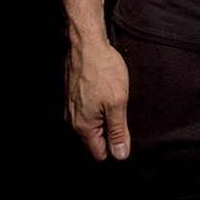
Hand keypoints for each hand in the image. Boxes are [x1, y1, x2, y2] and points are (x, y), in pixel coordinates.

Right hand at [65, 41, 130, 160]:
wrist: (87, 44)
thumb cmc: (103, 70)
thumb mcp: (118, 102)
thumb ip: (118, 131)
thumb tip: (120, 156)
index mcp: (84, 126)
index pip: (100, 153)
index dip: (116, 148)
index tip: (127, 135)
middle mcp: (74, 120)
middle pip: (95, 140)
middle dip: (111, 132)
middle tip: (124, 113)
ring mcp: (71, 107)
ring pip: (91, 124)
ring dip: (105, 118)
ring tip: (116, 100)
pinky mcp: (73, 95)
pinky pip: (87, 110)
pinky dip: (98, 106)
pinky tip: (106, 92)